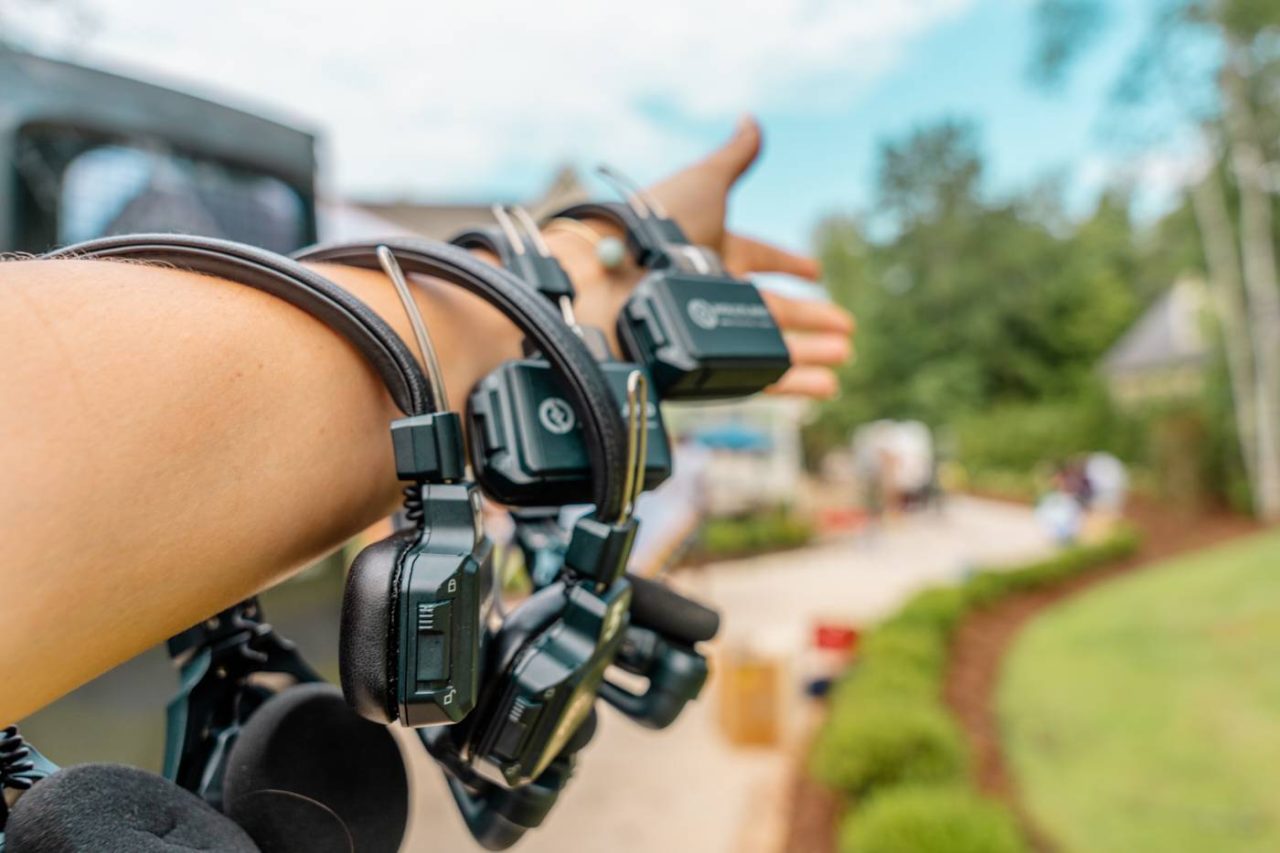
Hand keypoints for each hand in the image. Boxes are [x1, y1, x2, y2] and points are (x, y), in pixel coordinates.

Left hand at [646, 117, 854, 398]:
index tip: (815, 271)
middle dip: (811, 316)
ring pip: (772, 344)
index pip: (760, 257)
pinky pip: (760, 376)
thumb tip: (752, 118)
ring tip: (845, 355)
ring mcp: (712, 328)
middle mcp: (714, 292)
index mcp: (715, 250)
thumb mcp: (704, 182)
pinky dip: (794, 383)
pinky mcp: (710, 362)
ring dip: (812, 351)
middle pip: (774, 308)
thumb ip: (734, 156)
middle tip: (845, 327)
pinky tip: (825, 387)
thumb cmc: (656, 222)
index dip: (788, 263)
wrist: (615, 271)